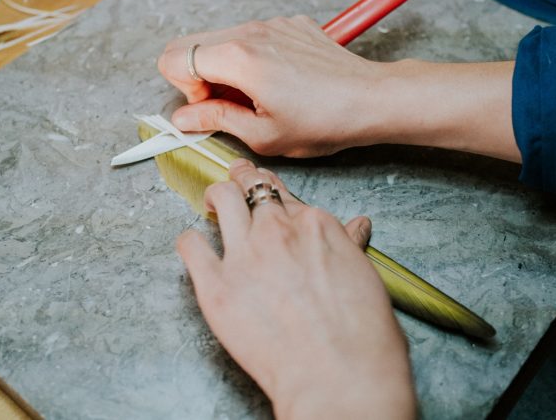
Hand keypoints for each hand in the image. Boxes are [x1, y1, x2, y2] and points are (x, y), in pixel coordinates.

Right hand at [158, 16, 520, 162]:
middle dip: (198, 76)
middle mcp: (251, 31)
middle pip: (191, 42)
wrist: (371, 99)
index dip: (185, 89)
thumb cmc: (325, 120)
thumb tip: (184, 117)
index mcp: (238, 58)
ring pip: (221, 39)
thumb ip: (215, 119)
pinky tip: (279, 82)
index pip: (174, 58)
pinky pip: (252, 36)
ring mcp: (272, 23)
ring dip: (225, 68)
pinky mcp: (290, 24)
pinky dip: (252, 58)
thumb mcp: (263, 134)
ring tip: (257, 97)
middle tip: (228, 105)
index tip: (211, 107)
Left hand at [177, 159, 415, 418]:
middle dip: (242, 181)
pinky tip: (195, 247)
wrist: (339, 375)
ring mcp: (244, 255)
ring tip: (211, 203)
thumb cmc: (361, 335)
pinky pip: (190, 246)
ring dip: (214, 196)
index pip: (284, 192)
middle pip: (251, 187)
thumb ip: (350, 245)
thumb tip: (356, 228)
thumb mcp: (365, 277)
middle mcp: (277, 230)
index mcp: (316, 225)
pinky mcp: (216, 286)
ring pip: (220, 198)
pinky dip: (190, 241)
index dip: (271, 190)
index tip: (264, 191)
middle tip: (235, 182)